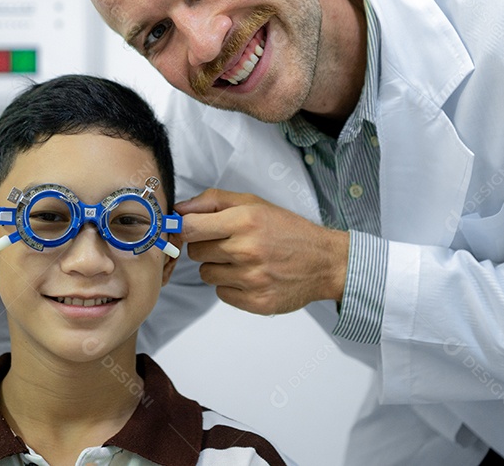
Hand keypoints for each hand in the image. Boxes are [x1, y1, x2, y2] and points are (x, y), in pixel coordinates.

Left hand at [177, 189, 348, 314]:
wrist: (325, 262)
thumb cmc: (288, 230)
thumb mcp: (254, 203)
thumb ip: (213, 201)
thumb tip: (179, 209)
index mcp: (245, 221)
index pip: (190, 228)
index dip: (184, 228)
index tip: (189, 229)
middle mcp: (247, 250)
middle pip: (195, 252)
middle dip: (206, 247)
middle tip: (229, 243)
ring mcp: (252, 279)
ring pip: (206, 274)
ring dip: (218, 268)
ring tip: (242, 260)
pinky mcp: (256, 302)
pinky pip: (221, 294)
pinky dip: (231, 286)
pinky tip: (250, 276)